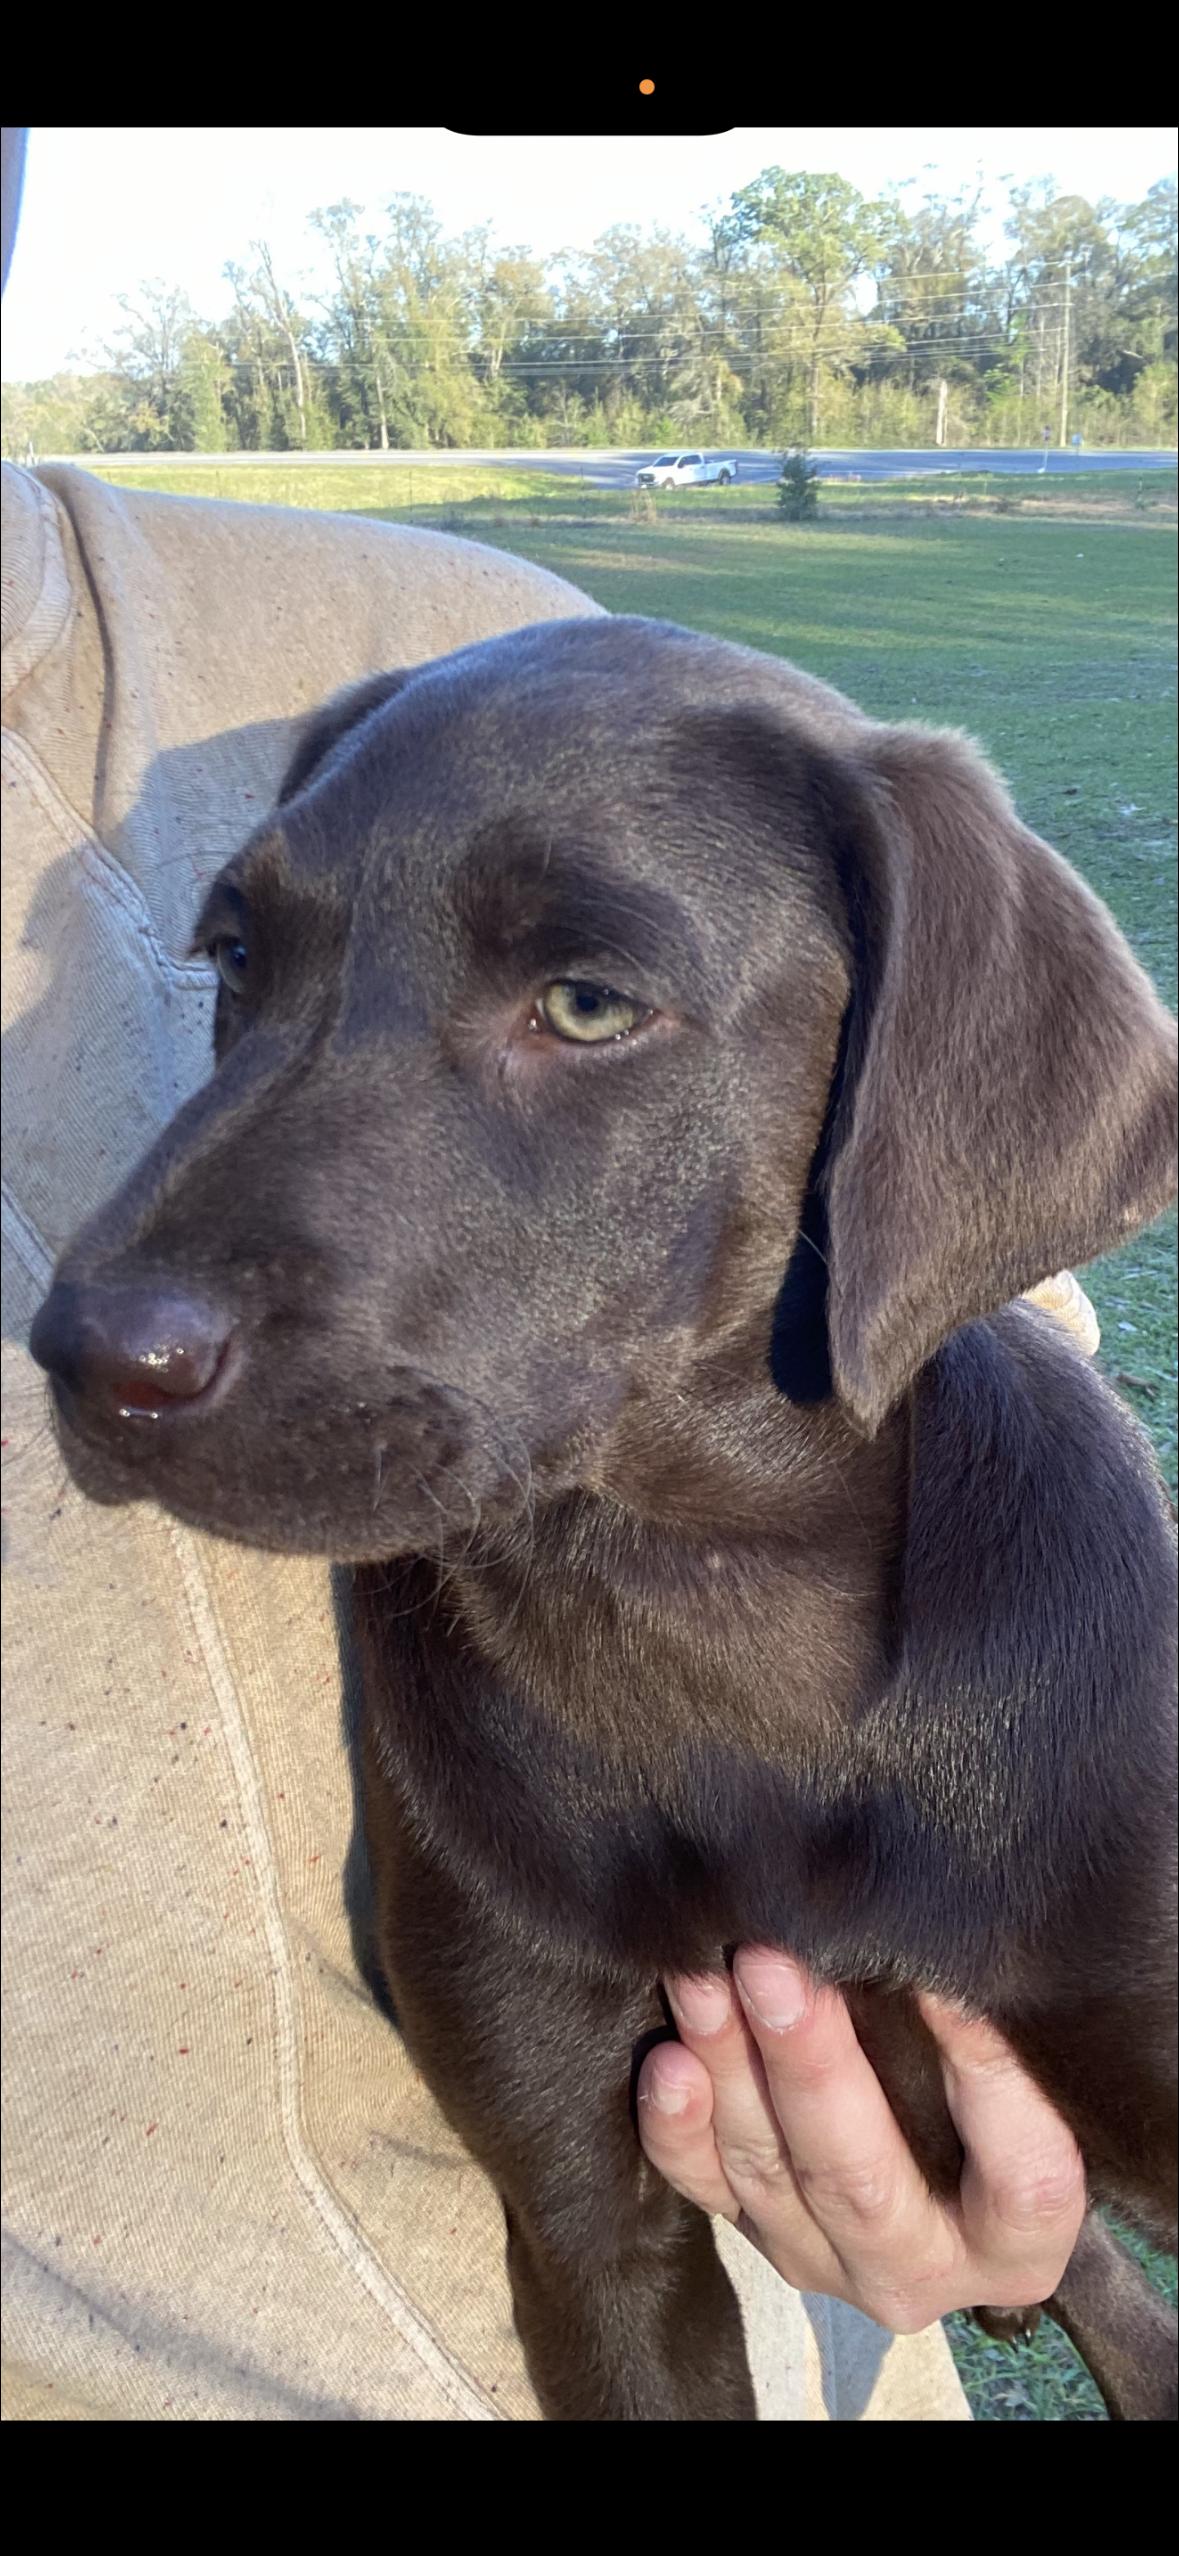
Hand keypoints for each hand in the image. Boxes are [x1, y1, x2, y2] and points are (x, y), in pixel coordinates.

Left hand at [638, 1953, 1084, 2333]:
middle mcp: (923, 2269)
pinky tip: (667, 2062)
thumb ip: (1008, 2034)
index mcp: (1021, 2243)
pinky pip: (706, 2189)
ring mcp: (828, 2261)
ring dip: (728, 2067)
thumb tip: (952, 1949)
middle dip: (808, 2066)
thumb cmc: (1010, 2089)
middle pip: (862, 2180)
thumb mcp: (1036, 2077)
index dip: (983, 2073)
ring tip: (705, 1978)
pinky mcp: (757, 2233)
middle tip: (771, 1967)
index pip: (1020, 2175)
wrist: (954, 2152)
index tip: (940, 1976)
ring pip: (769, 2173)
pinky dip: (677, 2128)